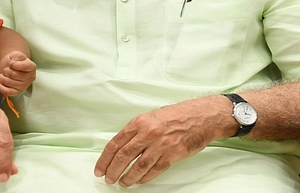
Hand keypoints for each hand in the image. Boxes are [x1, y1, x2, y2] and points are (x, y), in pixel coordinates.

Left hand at [0, 51, 35, 96]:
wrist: (11, 68)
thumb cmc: (14, 61)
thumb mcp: (16, 54)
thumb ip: (17, 56)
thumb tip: (13, 64)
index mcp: (32, 67)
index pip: (24, 66)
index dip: (14, 64)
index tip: (11, 63)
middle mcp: (30, 78)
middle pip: (14, 75)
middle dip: (6, 70)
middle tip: (6, 69)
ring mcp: (24, 86)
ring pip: (9, 82)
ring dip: (2, 77)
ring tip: (3, 74)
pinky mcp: (17, 92)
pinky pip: (7, 92)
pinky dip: (0, 87)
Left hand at [94, 96, 231, 186]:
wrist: (199, 117)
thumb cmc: (176, 116)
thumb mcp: (150, 117)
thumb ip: (136, 131)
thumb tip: (121, 147)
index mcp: (139, 122)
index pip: (115, 143)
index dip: (105, 158)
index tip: (99, 168)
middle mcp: (148, 133)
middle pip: (123, 156)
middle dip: (112, 170)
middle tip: (108, 178)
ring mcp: (160, 145)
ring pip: (138, 166)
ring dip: (127, 177)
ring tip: (122, 182)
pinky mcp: (172, 155)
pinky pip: (154, 170)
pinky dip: (144, 178)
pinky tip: (138, 181)